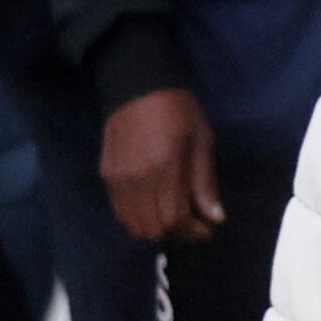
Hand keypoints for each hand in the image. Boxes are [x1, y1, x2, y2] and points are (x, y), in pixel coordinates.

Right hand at [101, 86, 223, 244]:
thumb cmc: (178, 110)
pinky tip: (154, 206)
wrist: (138, 86)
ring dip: (155, 229)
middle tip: (191, 224)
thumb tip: (215, 218)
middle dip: (176, 234)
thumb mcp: (202, 141)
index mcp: (165, 168)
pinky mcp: (106, 175)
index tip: (206, 230)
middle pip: (152, 229)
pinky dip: (138, 218)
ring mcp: (118, 178)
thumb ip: (205, 183)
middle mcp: (137, 178)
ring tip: (173, 217)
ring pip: (133, 225)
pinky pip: (120, 212)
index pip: (174, 220)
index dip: (192, 232)